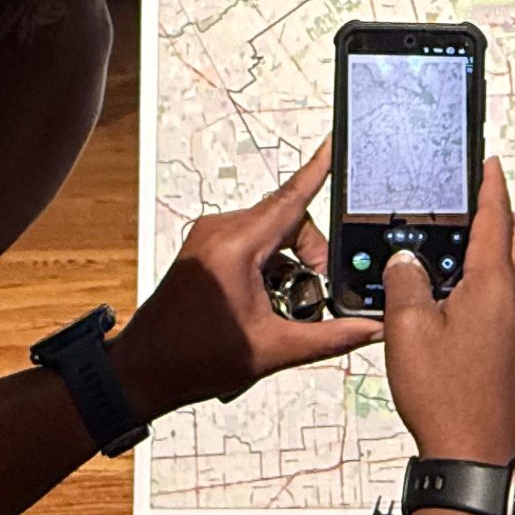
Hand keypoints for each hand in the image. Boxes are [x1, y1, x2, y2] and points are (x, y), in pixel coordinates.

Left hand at [112, 138, 380, 420]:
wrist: (145, 370)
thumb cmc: (194, 358)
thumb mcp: (274, 349)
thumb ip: (330, 337)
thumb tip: (370, 329)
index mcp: (236, 246)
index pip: (290, 198)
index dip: (319, 170)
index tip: (335, 143)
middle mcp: (220, 232)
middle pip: (287, 220)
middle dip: (311, 253)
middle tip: (317, 291)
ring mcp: (210, 238)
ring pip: (271, 233)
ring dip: (290, 263)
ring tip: (287, 305)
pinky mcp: (205, 250)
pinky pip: (252, 242)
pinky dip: (270, 266)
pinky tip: (269, 301)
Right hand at [382, 158, 514, 464]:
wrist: (472, 450)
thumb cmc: (446, 395)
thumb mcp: (408, 329)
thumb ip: (405, 283)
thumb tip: (405, 260)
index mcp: (494, 283)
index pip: (497, 216)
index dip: (491, 185)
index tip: (488, 163)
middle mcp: (513, 297)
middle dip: (502, 213)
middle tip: (468, 206)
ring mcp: (514, 320)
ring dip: (491, 247)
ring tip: (447, 249)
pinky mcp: (507, 340)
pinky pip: (504, 292)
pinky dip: (483, 278)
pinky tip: (445, 292)